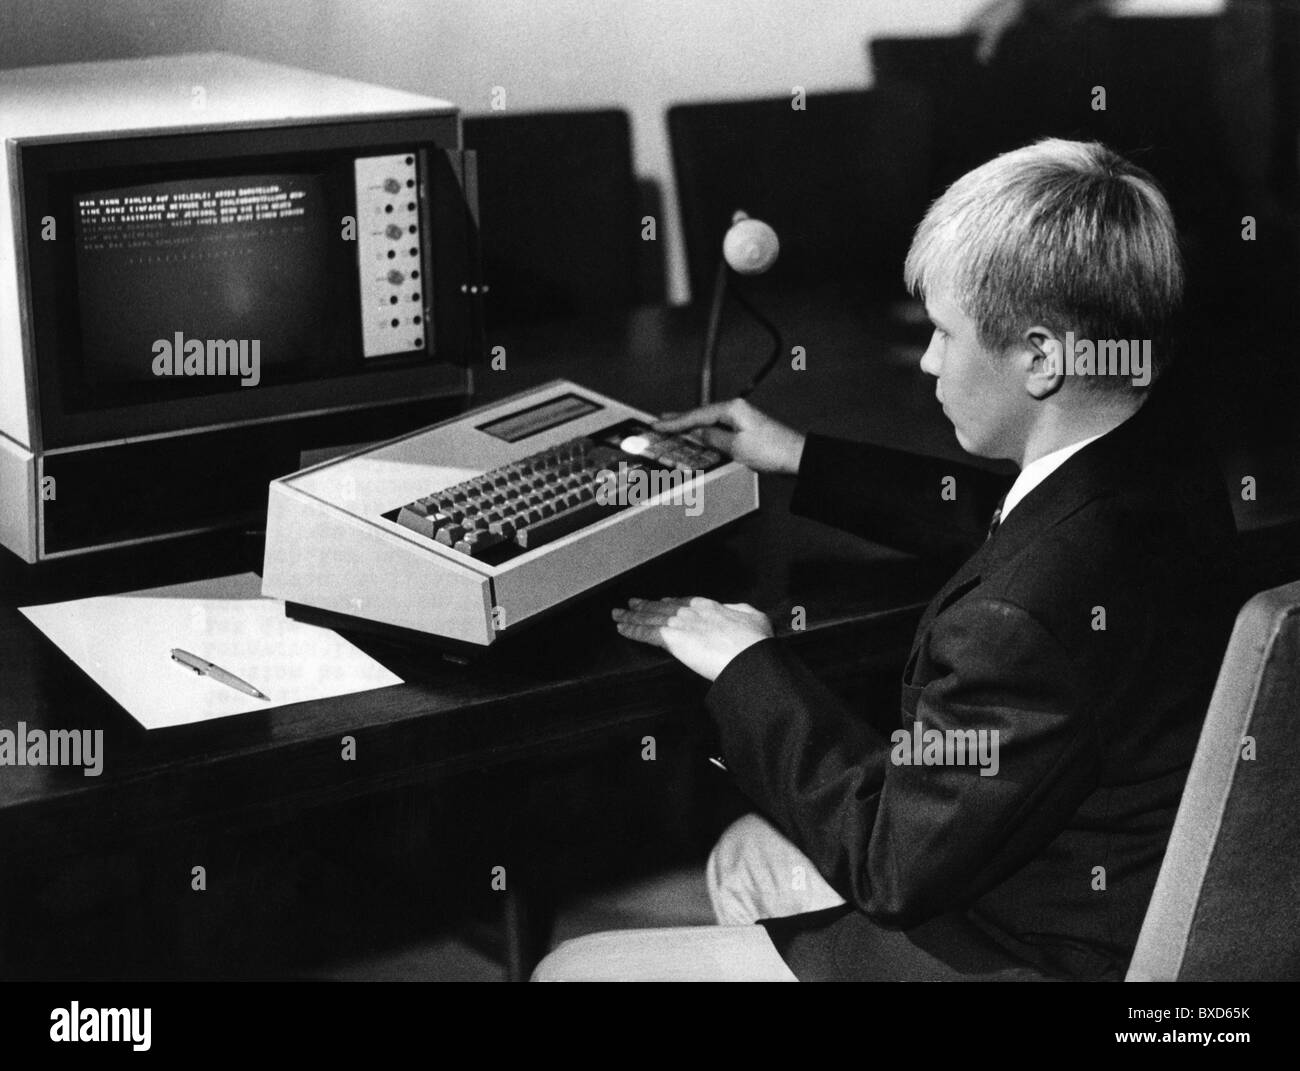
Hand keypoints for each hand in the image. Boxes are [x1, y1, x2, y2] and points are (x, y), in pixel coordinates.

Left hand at [612, 596, 773, 681]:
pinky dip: (632, 630)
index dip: (669, 602)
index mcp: (710, 606)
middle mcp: (691, 611)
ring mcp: (680, 624)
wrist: (748, 655)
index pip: (683, 602)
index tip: (661, 602)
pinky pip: (645, 633)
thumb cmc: (754, 642)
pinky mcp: (671, 639)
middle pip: (662, 607)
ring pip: (649, 618)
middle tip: (631, 604)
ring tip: (619, 614)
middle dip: (645, 606)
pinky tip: (622, 628)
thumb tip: (738, 612)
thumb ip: (741, 612)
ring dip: (632, 616)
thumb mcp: (755, 618)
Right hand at [654, 398, 805, 475]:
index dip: (675, 421)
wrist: (797, 457)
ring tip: (674, 426)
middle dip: (680, 418)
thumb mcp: (736, 446)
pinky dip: (705, 431)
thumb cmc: (772, 450)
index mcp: (732, 409)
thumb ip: (713, 438)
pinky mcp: (746, 430)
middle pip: (701, 414)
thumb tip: (699, 433)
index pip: (696, 415)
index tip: (658, 424)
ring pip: (709, 421)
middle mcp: (736, 410)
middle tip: (660, 420)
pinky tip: (700, 434)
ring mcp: (742, 419)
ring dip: (691, 425)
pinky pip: (718, 428)